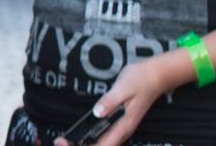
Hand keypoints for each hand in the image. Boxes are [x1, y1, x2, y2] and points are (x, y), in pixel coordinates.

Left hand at [62, 50, 189, 145]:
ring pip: (103, 144)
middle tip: (61, 140)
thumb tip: (97, 112)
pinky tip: (79, 134)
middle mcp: (123, 130)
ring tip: (66, 139)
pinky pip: (104, 136)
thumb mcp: (122, 87)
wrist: (154, 76)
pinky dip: (90, 138)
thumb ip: (109, 101)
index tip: (68, 142)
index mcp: (124, 125)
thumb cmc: (139, 80)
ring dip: (85, 144)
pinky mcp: (119, 123)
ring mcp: (121, 127)